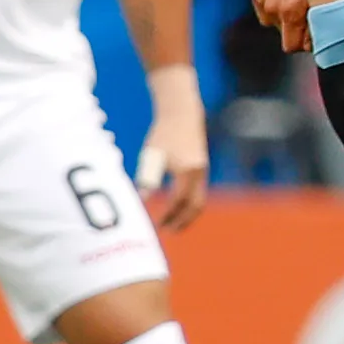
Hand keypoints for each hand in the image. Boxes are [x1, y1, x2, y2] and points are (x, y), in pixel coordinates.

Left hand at [136, 66, 209, 231]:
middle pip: (195, 206)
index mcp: (187, 172)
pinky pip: (199, 192)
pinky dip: (189, 203)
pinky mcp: (201, 167)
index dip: (169, 215)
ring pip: (199, 200)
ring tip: (172, 222)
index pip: (178, 201)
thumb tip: (141, 200)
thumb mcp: (152, 156)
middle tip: (168, 231)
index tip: (157, 224)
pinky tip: (175, 204)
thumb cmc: (164, 134)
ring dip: (186, 214)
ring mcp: (203, 171)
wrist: (182, 113)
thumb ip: (148, 179)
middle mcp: (199, 174)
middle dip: (183, 221)